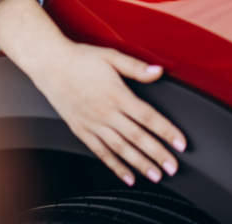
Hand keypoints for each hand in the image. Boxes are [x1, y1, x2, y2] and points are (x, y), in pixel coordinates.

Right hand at [31, 42, 185, 185]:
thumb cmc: (81, 59)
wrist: (50, 65)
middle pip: (137, 138)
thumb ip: (136, 67)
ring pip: (121, 149)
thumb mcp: (111, 56)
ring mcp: (93, 124)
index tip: (181, 144)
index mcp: (117, 94)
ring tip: (155, 176)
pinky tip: (127, 176)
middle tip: (173, 168)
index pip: (148, 117)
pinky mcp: (81, 131)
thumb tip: (158, 71)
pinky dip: (115, 166)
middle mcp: (106, 113)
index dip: (167, 131)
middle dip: (158, 154)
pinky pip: (101, 153)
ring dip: (140, 164)